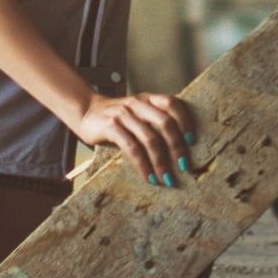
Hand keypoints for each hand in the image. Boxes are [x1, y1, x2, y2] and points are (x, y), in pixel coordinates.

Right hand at [72, 90, 197, 186]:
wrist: (85, 111)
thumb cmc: (117, 118)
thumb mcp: (137, 113)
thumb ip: (153, 120)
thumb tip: (181, 147)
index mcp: (147, 99)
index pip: (172, 103)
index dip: (185, 120)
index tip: (192, 141)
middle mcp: (137, 104)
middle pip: (165, 123)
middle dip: (177, 146)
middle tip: (184, 166)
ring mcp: (123, 115)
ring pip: (149, 139)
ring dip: (161, 161)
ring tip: (167, 179)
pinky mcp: (111, 127)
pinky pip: (132, 148)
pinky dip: (143, 165)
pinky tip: (148, 177)